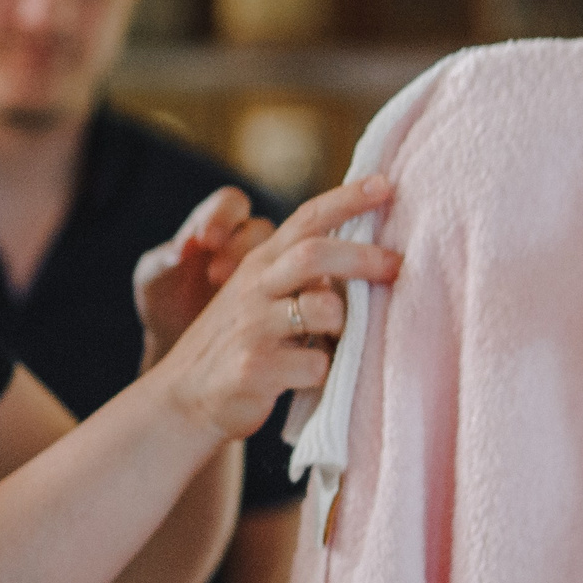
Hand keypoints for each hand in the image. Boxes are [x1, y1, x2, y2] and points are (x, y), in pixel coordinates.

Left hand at [134, 187, 275, 369]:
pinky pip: (297, 287)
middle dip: (241, 247)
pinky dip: (285, 297)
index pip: (230, 201)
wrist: (178, 337)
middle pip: (260, 227)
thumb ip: (159, 263)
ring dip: (265, 275)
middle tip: (216, 276)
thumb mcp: (151, 281)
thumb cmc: (163, 299)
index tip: (205, 240)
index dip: (222, 216)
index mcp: (216, 222)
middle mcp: (248, 239)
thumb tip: (176, 253)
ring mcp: (271, 266)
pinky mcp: (284, 294)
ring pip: (287, 255)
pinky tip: (264, 315)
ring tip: (236, 300)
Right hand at [148, 176, 402, 440]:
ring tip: (338, 342)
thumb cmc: (243, 343)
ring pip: (324, 310)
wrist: (185, 399)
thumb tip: (373, 254)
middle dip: (363, 257)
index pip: (307, 219)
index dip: (347, 199)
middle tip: (397, 266)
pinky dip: (327, 371)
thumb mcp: (263, 296)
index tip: (387, 183)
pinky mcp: (254, 369)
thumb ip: (305, 273)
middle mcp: (255, 288)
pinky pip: (316, 364)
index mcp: (262, 263)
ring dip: (345, 326)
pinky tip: (315, 377)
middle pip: (314, 255)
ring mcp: (252, 328)